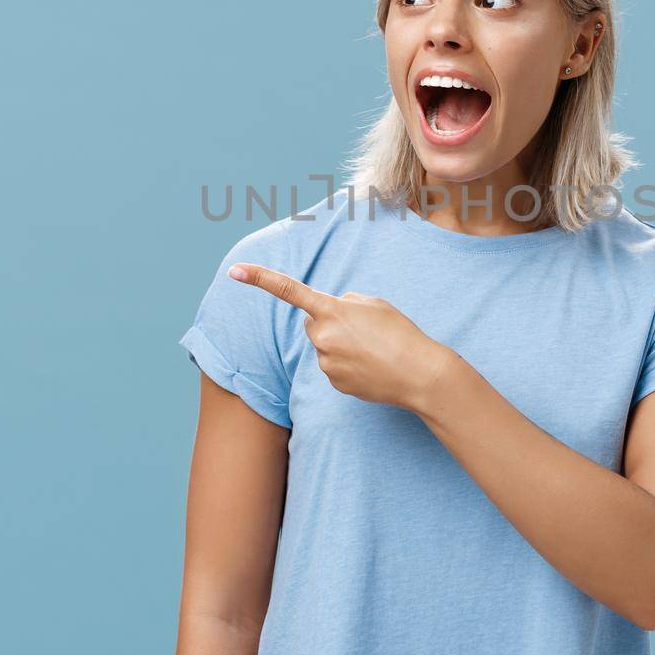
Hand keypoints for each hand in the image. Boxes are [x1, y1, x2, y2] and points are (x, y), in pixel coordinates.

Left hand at [228, 262, 457, 413]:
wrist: (419, 374)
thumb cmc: (401, 333)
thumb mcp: (375, 303)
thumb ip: (346, 302)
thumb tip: (332, 314)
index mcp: (331, 310)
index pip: (288, 290)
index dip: (260, 278)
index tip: (235, 270)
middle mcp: (322, 336)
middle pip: (313, 324)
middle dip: (330, 323)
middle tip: (363, 331)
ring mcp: (326, 362)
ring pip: (325, 347)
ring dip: (341, 346)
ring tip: (372, 350)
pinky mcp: (334, 383)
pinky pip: (333, 367)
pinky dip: (348, 365)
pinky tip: (371, 367)